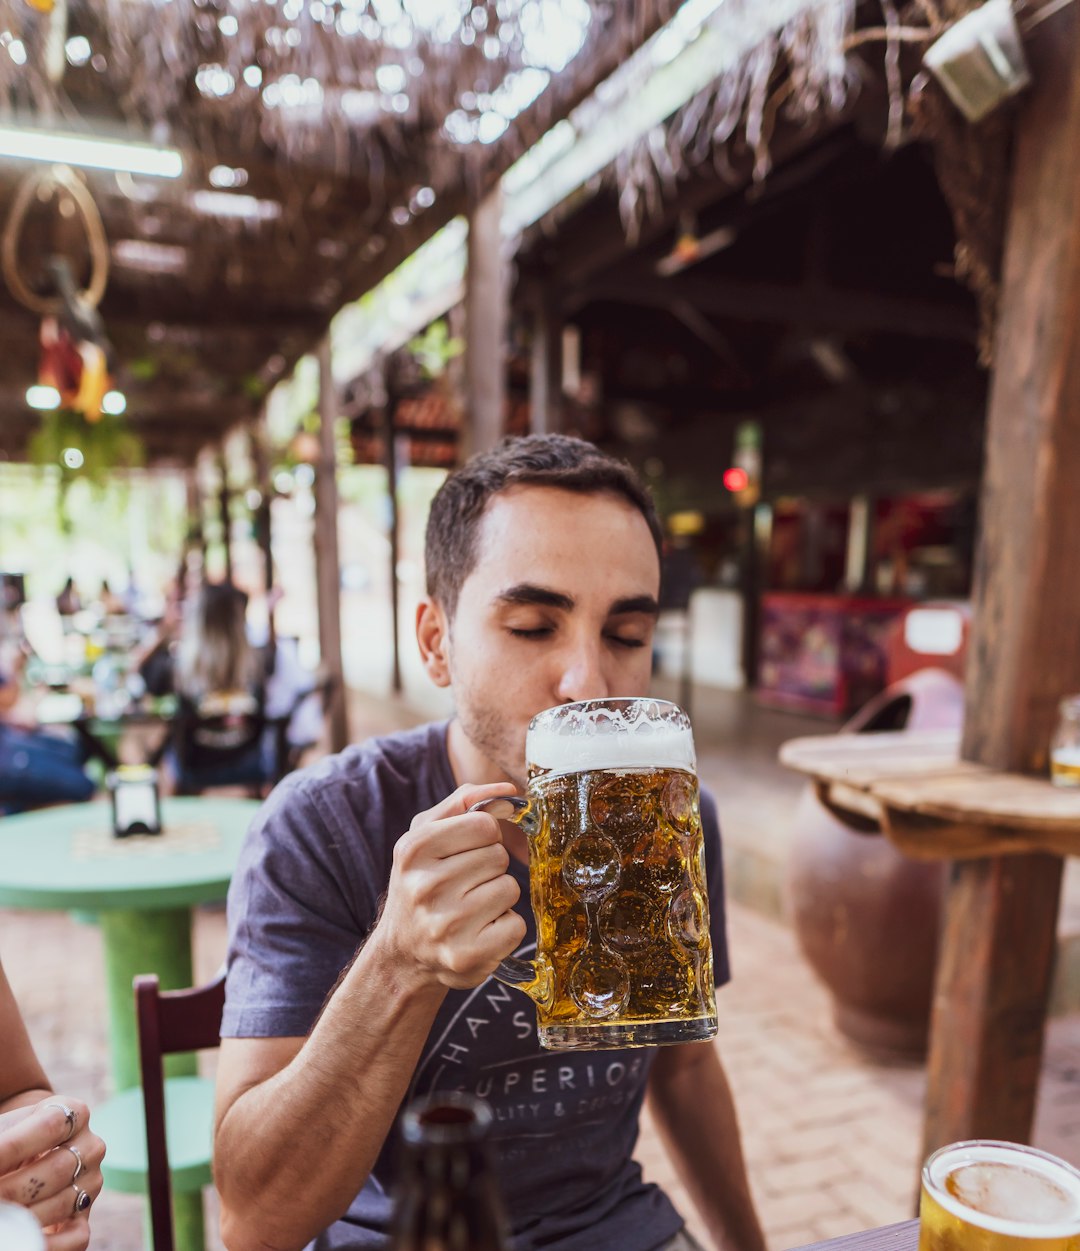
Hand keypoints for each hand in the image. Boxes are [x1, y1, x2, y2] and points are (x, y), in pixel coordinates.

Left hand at [0, 1097, 104, 1250]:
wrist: (21, 1157)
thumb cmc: (8, 1140)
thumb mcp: (6, 1132)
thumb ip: (4, 1146)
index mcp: (74, 1114)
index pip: (50, 1126)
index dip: (13, 1147)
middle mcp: (91, 1147)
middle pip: (57, 1169)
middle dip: (11, 1190)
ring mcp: (92, 1183)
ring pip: (62, 1203)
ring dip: (21, 1218)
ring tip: (0, 1217)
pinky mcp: (84, 1218)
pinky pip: (74, 1239)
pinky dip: (47, 1245)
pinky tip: (20, 1241)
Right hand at [376, 782, 526, 991]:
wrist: (403, 953)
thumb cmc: (421, 883)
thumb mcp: (425, 835)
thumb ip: (463, 802)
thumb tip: (507, 792)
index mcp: (414, 850)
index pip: (485, 824)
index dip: (484, 836)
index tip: (466, 851)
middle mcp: (425, 886)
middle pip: (498, 856)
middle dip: (489, 868)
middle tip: (464, 885)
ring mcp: (446, 924)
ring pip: (510, 888)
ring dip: (498, 897)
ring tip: (470, 908)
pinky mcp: (468, 956)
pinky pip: (517, 925)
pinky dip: (505, 928)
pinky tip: (480, 931)